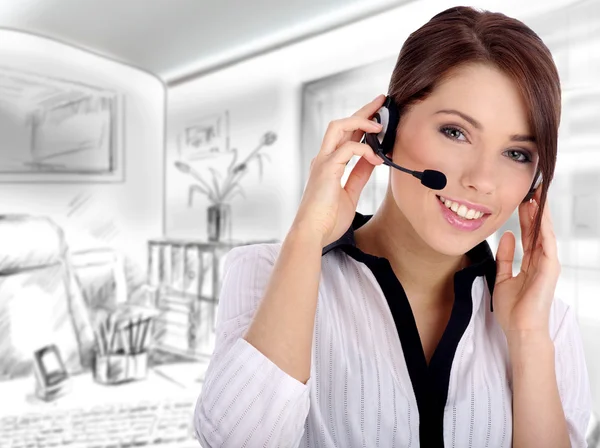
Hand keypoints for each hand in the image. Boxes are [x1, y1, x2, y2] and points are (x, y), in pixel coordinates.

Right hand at [291, 95, 385, 247]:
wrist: (313, 234)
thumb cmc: (327, 219)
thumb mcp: (350, 193)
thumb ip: (359, 175)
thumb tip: (373, 160)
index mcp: (328, 164)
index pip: (346, 136)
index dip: (362, 124)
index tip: (379, 115)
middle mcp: (324, 158)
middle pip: (341, 124)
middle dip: (362, 111)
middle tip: (381, 101)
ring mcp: (323, 162)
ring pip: (338, 126)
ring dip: (361, 122)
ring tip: (379, 125)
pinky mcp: (326, 169)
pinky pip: (348, 149)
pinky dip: (365, 150)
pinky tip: (378, 158)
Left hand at [493, 188, 560, 336]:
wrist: (520, 329)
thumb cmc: (512, 309)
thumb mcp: (502, 277)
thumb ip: (504, 257)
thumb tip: (506, 235)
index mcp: (530, 264)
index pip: (529, 236)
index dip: (525, 218)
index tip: (521, 201)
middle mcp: (541, 262)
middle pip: (537, 231)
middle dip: (534, 210)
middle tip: (531, 191)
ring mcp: (547, 264)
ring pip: (544, 233)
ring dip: (541, 214)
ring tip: (537, 195)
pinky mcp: (549, 268)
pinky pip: (547, 244)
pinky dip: (544, 228)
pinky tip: (541, 215)